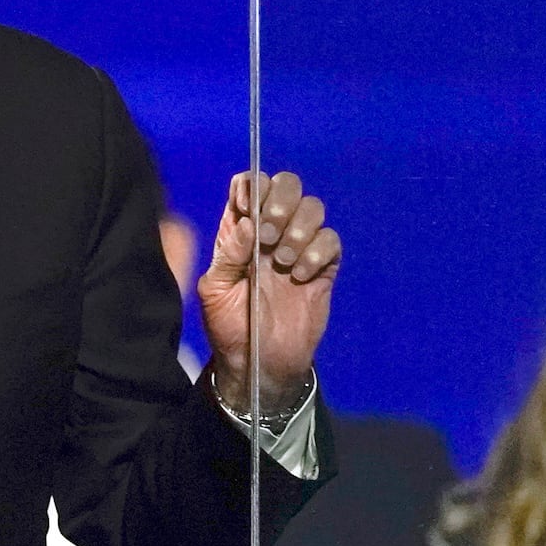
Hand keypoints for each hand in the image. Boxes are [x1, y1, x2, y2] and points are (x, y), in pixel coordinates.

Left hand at [197, 171, 339, 412]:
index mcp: (239, 230)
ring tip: (282, 262)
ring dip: (299, 229)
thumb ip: (228, 254)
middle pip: (287, 185)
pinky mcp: (322, 268)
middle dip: (281, 202)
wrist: (260, 361)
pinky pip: (331, 240)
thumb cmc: (229, 324)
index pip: (249, 184)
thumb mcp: (214, 289)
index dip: (253, 186)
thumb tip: (249, 223)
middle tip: (268, 234)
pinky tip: (301, 276)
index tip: (250, 208)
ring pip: (313, 208)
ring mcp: (298, 247)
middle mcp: (270, 231)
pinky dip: (318, 252)